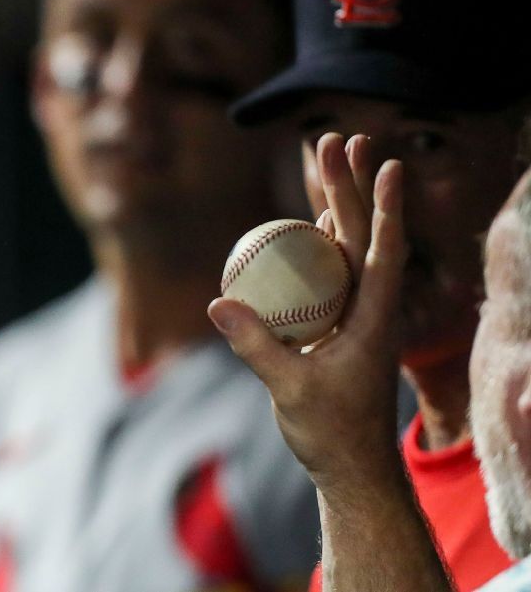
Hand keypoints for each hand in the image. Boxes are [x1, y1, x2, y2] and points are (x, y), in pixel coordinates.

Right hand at [209, 133, 407, 488]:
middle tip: (335, 138)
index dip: (385, 206)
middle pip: (360, 233)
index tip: (386, 164)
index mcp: (374, 318)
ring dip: (337, 202)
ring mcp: (354, 314)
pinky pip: (328, 273)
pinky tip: (311, 221)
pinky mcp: (337, 325)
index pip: (383, 251)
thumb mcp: (289, 387)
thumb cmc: (330, 430)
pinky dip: (320, 241)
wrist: (349, 464)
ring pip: (347, 247)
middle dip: (348, 183)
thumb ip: (255, 345)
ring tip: (328, 159)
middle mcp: (369, 307)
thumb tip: (216, 301)